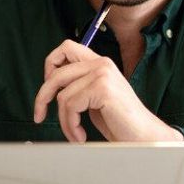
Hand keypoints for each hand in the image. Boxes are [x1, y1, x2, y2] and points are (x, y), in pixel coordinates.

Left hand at [32, 40, 181, 142]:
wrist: (143, 136)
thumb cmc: (121, 122)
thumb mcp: (95, 99)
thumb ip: (79, 87)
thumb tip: (51, 88)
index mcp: (101, 64)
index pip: (66, 48)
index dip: (50, 64)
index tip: (48, 86)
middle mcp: (102, 64)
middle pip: (56, 73)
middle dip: (43, 97)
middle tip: (40, 115)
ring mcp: (103, 74)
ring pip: (62, 96)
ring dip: (64, 121)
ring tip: (75, 133)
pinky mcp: (102, 88)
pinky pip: (70, 107)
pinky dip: (71, 126)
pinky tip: (81, 135)